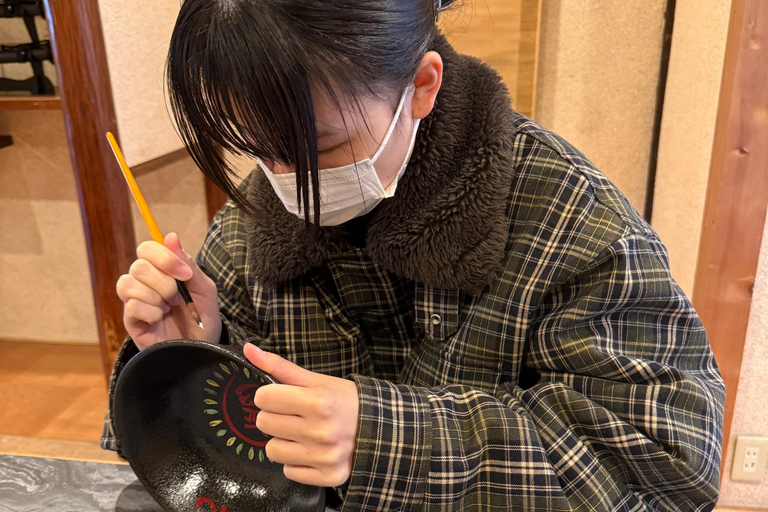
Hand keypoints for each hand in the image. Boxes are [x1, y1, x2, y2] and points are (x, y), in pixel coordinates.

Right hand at [116, 232, 220, 348]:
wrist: (202, 349)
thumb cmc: (202, 318)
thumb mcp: (203, 289)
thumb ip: (187, 264)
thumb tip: (170, 236)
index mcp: (161, 271)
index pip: (147, 249)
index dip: (164, 257)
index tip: (185, 274)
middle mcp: (144, 283)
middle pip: (139, 266)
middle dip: (164, 282)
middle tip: (179, 298)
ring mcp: (136, 301)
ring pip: (128, 283)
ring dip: (156, 296)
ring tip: (168, 309)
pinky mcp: (131, 321)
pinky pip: (131, 306)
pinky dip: (151, 312)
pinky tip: (159, 320)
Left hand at [244, 343, 359, 487]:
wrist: (379, 427)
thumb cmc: (344, 400)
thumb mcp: (316, 380)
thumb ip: (280, 366)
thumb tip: (248, 350)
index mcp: (317, 401)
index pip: (263, 398)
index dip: (269, 395)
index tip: (281, 397)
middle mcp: (320, 430)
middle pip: (264, 423)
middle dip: (274, 416)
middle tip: (293, 415)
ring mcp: (324, 456)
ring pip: (272, 450)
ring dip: (282, 441)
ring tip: (300, 434)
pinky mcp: (328, 476)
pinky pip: (288, 471)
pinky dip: (296, 461)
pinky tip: (310, 451)